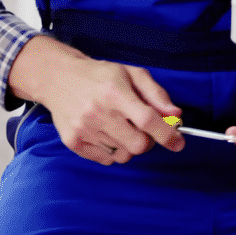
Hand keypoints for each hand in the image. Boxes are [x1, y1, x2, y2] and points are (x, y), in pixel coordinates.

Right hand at [8, 36, 181, 165]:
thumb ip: (156, 94)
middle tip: (142, 130)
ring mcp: (84, 129)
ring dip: (129, 145)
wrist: (58, 78)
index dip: (167, 135)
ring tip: (120, 128)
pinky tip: (106, 134)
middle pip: (138, 145)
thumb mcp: (131, 74)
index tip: (178, 142)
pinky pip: (107, 160)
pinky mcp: (73, 142)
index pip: (147, 120)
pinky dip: (113, 151)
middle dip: (147, 141)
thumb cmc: (99, 76)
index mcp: (115, 92)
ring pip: (124, 155)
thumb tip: (175, 114)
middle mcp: (98, 112)